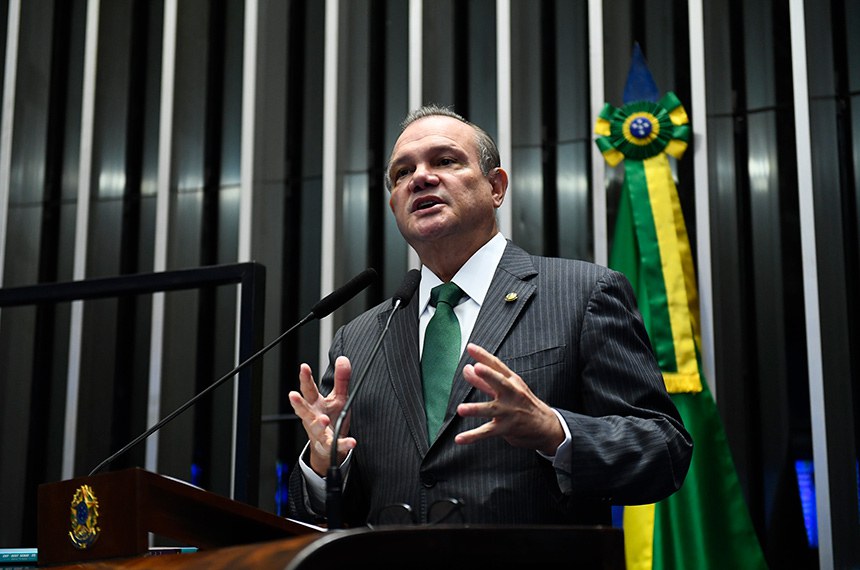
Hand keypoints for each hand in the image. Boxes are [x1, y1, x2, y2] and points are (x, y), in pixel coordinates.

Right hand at [288, 356, 356, 475]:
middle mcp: (313, 417)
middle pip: (304, 409)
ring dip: (319, 423)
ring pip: (317, 428)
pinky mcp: (329, 445)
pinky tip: (352, 441)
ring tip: (324, 420)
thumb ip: (341, 379)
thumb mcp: (338, 397)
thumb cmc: (331, 418)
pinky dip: (344, 444)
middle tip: (293, 395)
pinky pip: (336, 444)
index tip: (303, 367)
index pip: (308, 389)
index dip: (305, 378)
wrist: (327, 447)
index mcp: (315, 404)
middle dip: (298, 402)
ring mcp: (319, 432)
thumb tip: (343, 359)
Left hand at [455, 343, 564, 454]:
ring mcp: (509, 412)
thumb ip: (484, 380)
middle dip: (488, 375)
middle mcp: (511, 394)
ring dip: (475, 409)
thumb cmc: (523, 403)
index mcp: (511, 381)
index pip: (497, 365)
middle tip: (477, 368)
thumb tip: (467, 368)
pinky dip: (473, 436)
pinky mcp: (506, 428)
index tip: (470, 347)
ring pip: (491, 409)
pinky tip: (459, 439)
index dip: (483, 355)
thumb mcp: (507, 389)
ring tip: (461, 409)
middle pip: (500, 382)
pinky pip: (487, 432)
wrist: (546, 427)